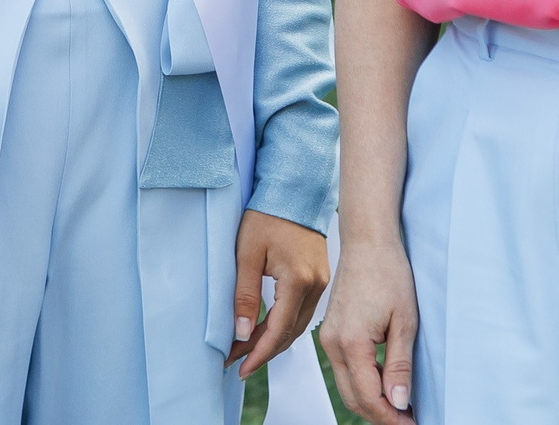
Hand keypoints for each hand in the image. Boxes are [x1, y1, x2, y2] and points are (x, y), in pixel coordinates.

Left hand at [228, 210, 329, 378]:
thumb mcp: (247, 254)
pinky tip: (266, 329)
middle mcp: (315, 286)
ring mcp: (321, 282)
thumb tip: (242, 334)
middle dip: (263, 351)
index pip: (278, 330)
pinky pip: (302, 312)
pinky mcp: (319, 277)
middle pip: (290, 333)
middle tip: (237, 363)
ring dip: (273, 340)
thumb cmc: (266, 215)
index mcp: (298, 281)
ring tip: (246, 350)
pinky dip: (283, 325)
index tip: (239, 368)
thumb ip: (245, 296)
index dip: (258, 353)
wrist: (293, 190)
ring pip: (297, 325)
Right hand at [318, 235, 416, 423]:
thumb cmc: (388, 273)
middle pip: (353, 399)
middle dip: (380, 415)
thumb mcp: (405, 321)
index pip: (369, 397)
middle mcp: (332, 343)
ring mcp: (328, 338)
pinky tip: (385, 382)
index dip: (391, 417)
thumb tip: (399, 403)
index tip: (412, 423)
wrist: (367, 242)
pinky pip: (344, 369)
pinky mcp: (330, 332)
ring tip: (401, 405)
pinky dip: (363, 383)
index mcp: (351, 342)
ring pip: (347, 387)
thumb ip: (399, 365)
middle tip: (408, 419)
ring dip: (371, 401)